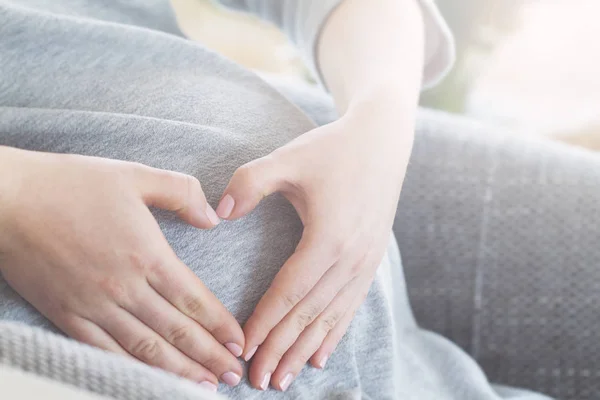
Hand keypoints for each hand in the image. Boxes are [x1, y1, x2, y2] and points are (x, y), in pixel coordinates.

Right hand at [0, 147, 243, 389]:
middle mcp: (124, 287)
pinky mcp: (66, 316)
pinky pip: (105, 352)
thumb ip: (180, 192)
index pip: (193, 299)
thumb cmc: (71, 183)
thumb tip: (212, 219)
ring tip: (204, 387)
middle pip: (176, 331)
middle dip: (209, 356)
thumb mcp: (135, 175)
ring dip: (178, 371)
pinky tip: (150, 380)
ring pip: (145, 348)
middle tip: (233, 377)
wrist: (8, 200)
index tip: (239, 343)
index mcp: (146, 254)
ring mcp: (94, 306)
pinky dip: (131, 369)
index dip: (219, 325)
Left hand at [215, 102, 412, 390]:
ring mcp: (366, 262)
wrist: (382, 141)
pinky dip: (334, 334)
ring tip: (284, 379)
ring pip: (331, 318)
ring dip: (306, 350)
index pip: (289, 291)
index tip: (243, 350)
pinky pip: (351, 306)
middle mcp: (351, 258)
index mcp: (329, 237)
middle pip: (309, 314)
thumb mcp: (288, 159)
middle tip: (257, 381)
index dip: (265, 322)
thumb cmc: (333, 149)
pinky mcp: (372, 260)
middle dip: (281, 349)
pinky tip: (321, 356)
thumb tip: (220, 212)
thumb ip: (250, 182)